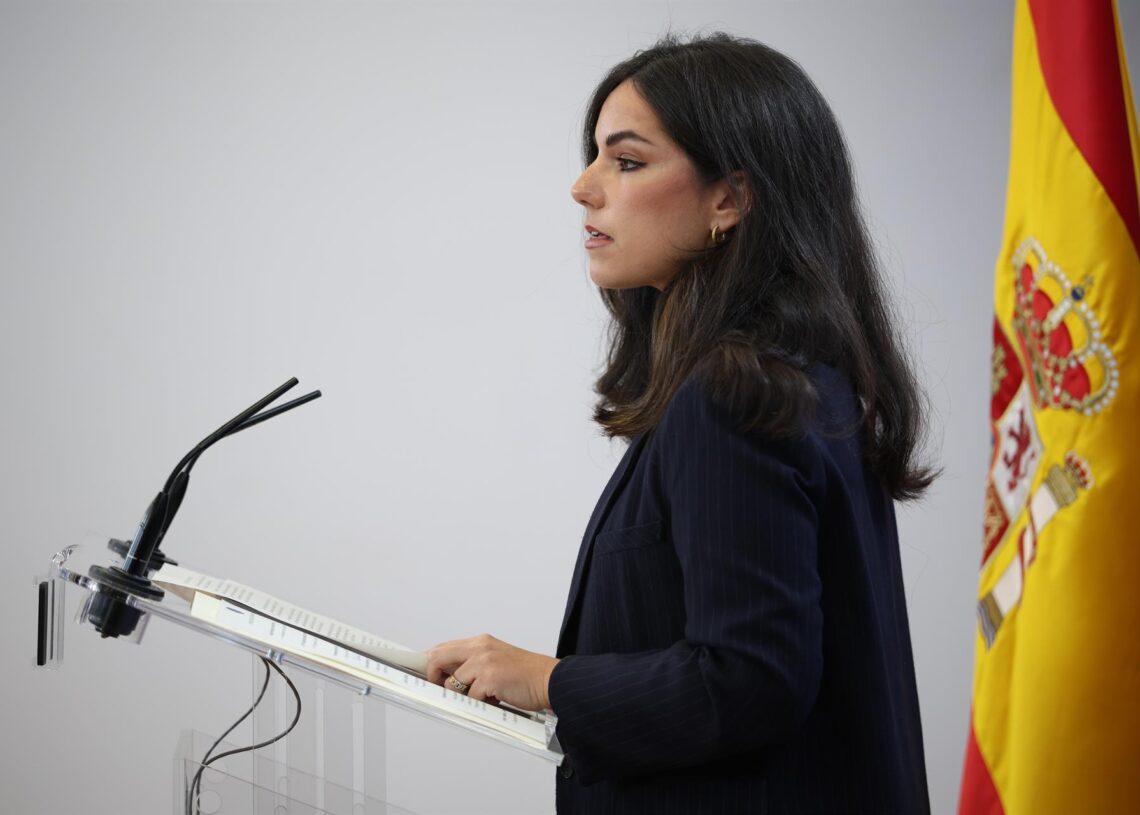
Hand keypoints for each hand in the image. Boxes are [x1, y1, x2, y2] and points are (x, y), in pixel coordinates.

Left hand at [426, 633, 558, 711]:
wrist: (549, 680)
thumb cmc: (525, 675)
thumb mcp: (496, 662)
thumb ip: (473, 666)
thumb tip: (448, 680)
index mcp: (481, 642)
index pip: (443, 647)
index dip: (427, 660)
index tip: (417, 670)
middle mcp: (480, 647)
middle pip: (438, 657)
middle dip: (432, 676)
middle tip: (438, 689)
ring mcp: (484, 661)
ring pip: (453, 682)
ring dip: (464, 695)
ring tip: (484, 696)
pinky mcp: (490, 677)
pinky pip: (471, 697)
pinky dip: (481, 703)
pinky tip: (497, 699)